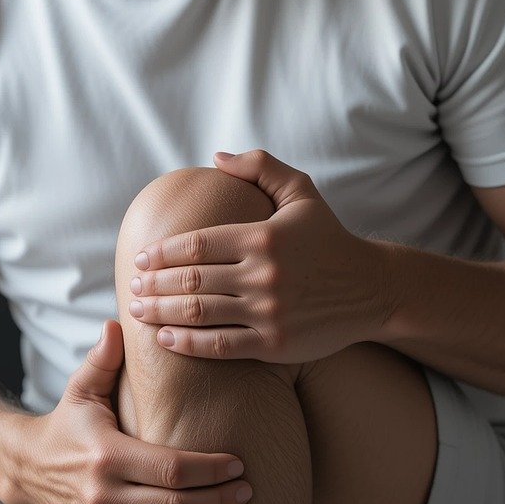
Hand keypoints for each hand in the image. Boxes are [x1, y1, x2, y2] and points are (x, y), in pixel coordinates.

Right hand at [16, 320, 253, 503]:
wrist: (26, 467)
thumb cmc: (67, 422)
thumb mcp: (82, 388)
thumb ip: (104, 358)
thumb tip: (120, 322)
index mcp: (106, 454)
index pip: (170, 468)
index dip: (209, 470)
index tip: (238, 465)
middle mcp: (102, 496)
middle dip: (218, 502)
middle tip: (249, 492)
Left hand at [128, 148, 389, 363]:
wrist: (372, 289)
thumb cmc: (329, 238)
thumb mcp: (301, 192)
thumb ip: (260, 166)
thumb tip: (215, 157)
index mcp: (262, 236)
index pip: (196, 244)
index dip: (162, 253)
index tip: (142, 258)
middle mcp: (263, 274)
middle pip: (191, 280)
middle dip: (154, 284)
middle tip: (131, 286)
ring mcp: (269, 312)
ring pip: (199, 313)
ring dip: (161, 312)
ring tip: (139, 310)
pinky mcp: (275, 343)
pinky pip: (220, 346)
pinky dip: (187, 344)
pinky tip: (164, 338)